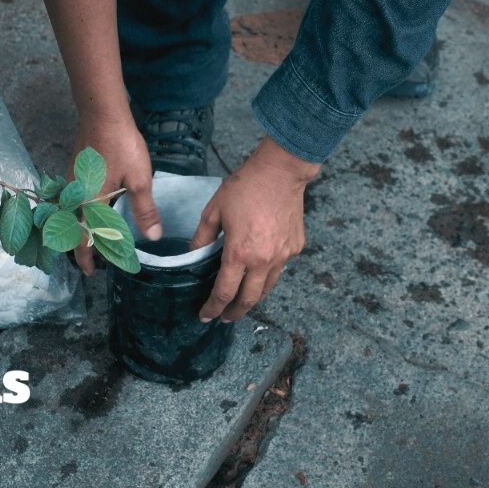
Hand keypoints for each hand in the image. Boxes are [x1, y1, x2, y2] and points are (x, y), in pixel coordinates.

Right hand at [71, 112, 161, 274]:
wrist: (102, 114)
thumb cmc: (121, 146)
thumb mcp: (138, 180)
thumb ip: (143, 210)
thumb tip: (152, 238)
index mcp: (89, 203)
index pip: (83, 239)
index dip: (87, 258)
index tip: (91, 273)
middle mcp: (74, 196)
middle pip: (72, 229)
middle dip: (82, 246)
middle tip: (96, 259)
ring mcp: (70, 182)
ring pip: (71, 215)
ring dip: (80, 229)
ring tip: (95, 238)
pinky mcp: (73, 171)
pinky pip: (72, 201)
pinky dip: (80, 213)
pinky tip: (93, 210)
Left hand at [191, 137, 320, 322]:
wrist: (282, 171)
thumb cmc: (245, 187)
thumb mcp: (214, 210)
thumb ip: (202, 237)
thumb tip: (193, 254)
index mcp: (240, 253)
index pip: (224, 291)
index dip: (213, 307)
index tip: (206, 316)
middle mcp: (264, 260)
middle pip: (249, 299)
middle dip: (235, 312)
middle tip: (225, 317)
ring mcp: (283, 255)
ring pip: (267, 288)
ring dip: (253, 298)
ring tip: (242, 301)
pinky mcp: (295, 247)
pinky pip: (280, 269)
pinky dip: (268, 275)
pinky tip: (259, 272)